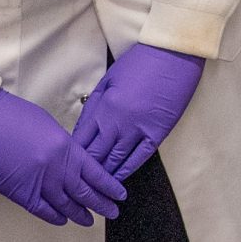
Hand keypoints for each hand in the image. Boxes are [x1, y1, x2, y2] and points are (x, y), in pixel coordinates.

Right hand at [0, 89, 126, 226]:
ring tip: (90, 221)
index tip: (119, 194)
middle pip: (84, 192)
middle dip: (101, 203)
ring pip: (64, 204)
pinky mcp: (17, 192)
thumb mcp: (49, 126)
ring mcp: (36, 181)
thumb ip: (64, 147)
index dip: (109, 186)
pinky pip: (41, 209)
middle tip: (113, 212)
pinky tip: (63, 220)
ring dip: (79, 214)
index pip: (95, 172)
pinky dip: (53, 216)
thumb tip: (73, 162)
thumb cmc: (13, 115)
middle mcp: (54, 167)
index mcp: (65, 147)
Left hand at [72, 43, 205, 177]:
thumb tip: (83, 129)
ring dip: (105, 174)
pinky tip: (120, 178)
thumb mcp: (109, 79)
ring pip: (116, 159)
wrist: (173, 54)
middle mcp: (118, 121)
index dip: (73, 155)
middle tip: (77, 183)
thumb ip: (94, 105)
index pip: (82, 139)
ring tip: (96, 187)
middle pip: (96, 154)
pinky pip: (139, 157)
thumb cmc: (140, 62)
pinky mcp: (158, 132)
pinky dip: (128, 169)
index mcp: (104, 106)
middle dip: (86, 170)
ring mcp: (139, 128)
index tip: (67, 165)